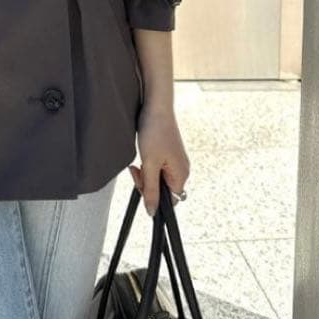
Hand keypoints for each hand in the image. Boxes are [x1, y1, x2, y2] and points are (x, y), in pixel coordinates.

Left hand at [129, 103, 189, 217]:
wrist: (156, 105)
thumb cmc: (155, 132)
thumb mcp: (149, 164)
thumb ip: (151, 190)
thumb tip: (153, 212)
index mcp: (181, 175)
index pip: (169, 201)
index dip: (153, 197)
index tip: (141, 183)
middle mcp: (182, 169)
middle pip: (163, 189)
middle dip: (147, 182)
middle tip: (137, 168)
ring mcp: (176, 160)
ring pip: (158, 178)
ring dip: (146, 173)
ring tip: (139, 160)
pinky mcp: (169, 152)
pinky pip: (158, 167)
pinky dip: (148, 164)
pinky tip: (143, 153)